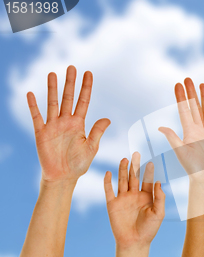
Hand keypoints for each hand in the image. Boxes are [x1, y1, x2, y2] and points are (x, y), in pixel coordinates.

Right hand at [27, 66, 109, 182]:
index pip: (84, 101)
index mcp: (79, 124)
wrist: (62, 177)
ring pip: (52, 103)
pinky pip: (36, 116)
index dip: (86, 88)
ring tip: (53, 73)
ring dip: (52, 89)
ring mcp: (53, 126)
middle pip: (68, 98)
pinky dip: (33, 105)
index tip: (89, 73)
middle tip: (72, 67)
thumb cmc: (79, 164)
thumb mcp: (91, 147)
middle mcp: (66, 121)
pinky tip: (31, 93)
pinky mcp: (41, 133)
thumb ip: (97, 132)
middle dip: (70, 83)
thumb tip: (107, 118)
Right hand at [104, 152, 165, 248]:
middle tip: (136, 153)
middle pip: (134, 177)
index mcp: (146, 197)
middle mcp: (134, 195)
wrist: (134, 243)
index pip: (147, 180)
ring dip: (123, 170)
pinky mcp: (112, 204)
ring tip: (125, 159)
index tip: (151, 161)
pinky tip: (109, 173)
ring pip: (122, 180)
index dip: (149, 171)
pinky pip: (109, 191)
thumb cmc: (149, 230)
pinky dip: (108, 182)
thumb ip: (160, 198)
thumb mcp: (159, 213)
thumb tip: (158, 182)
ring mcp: (123, 199)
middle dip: (135, 166)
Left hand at [159, 78, 203, 184]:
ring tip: (203, 84)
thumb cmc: (193, 168)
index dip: (180, 97)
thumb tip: (161, 127)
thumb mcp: (182, 152)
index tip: (177, 84)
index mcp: (189, 131)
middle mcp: (199, 129)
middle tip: (188, 78)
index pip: (184, 109)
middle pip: (194, 106)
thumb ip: (174, 138)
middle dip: (191, 92)